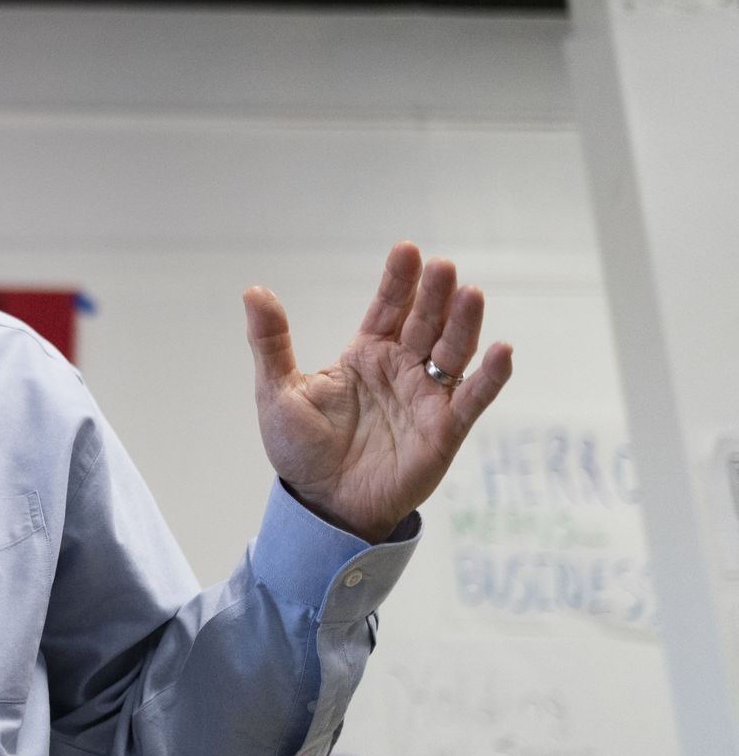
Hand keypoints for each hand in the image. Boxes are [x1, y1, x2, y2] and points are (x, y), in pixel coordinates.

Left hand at [242, 243, 512, 543]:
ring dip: (464, 324)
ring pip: (453, 352)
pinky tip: (502, 350)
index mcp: (366, 355)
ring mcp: (425, 398)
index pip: (388, 308)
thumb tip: (253, 291)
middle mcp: (402, 370)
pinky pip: (471, 400)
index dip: (399, 280)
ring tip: (470, 294)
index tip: (407, 249)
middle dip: (434, 294)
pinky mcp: (443, 431)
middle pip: (425, 323)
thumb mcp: (278, 391)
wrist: (320, 506)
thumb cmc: (301, 451)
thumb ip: (270, 342)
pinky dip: (490, 377)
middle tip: (442, 266)